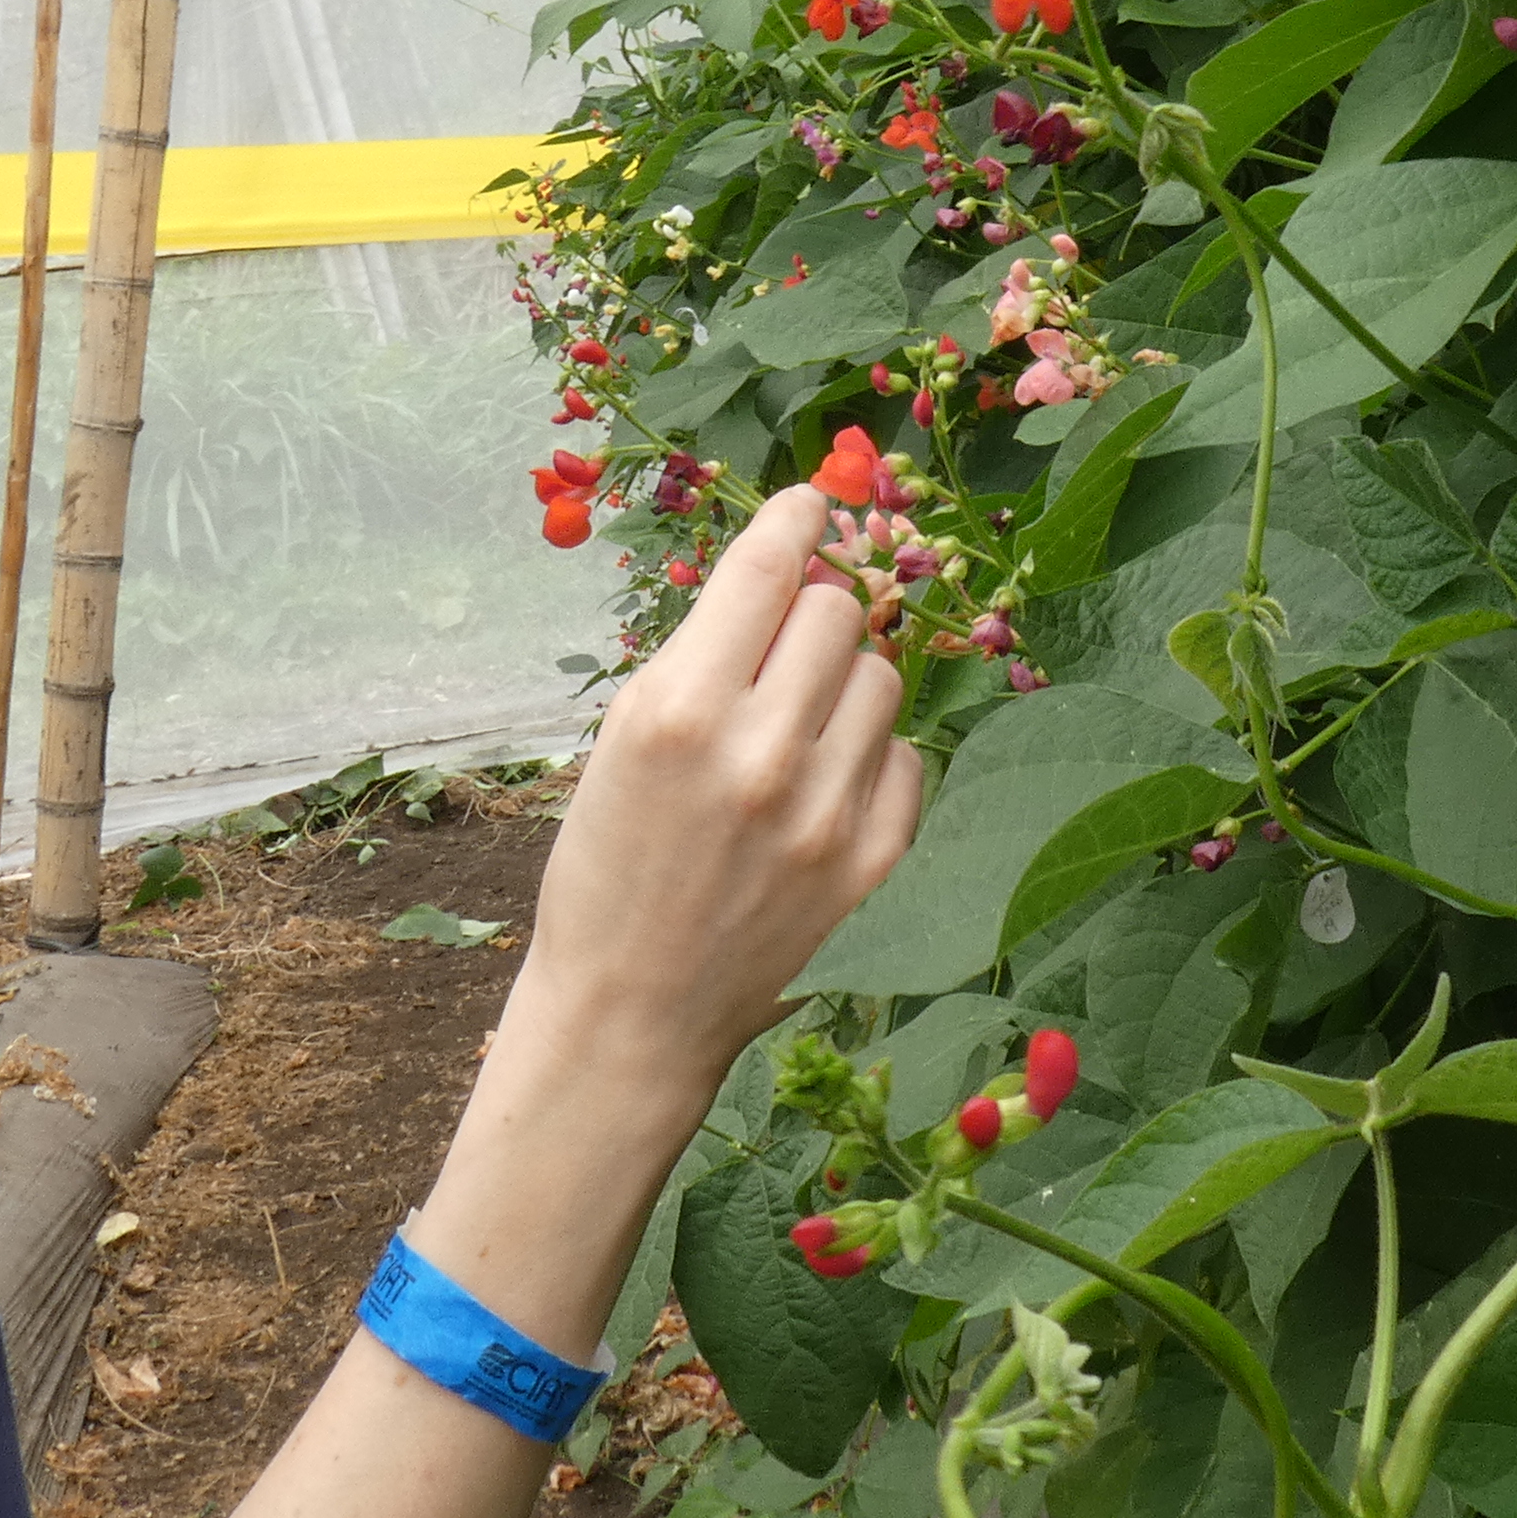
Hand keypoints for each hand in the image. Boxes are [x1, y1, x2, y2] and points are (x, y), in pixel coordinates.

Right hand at [521, 486, 929, 1109]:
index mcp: (676, 711)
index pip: (766, 569)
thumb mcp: (623, 740)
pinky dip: (871, 757)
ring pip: (883, 678)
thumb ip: (705, 656)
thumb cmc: (610, 867)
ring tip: (799, 731)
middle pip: (838, 612)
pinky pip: (906, 758)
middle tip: (787, 647)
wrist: (629, 1011)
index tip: (807, 506)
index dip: (794, 521)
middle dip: (815, 612)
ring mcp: (824, 813)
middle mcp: (758, 753)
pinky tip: (823, 789)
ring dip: (847, 684)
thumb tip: (789, 573)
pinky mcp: (871, 864)